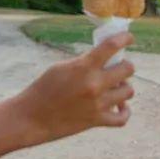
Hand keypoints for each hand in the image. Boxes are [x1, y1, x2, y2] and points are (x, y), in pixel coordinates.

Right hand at [12, 33, 135, 147]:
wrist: (31, 118)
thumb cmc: (43, 89)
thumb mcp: (62, 67)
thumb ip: (84, 62)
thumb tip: (104, 58)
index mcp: (84, 67)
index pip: (112, 46)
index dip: (125, 38)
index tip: (129, 37)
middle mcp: (94, 85)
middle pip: (128, 69)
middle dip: (125, 65)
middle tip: (118, 67)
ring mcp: (97, 104)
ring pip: (129, 91)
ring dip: (124, 87)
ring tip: (116, 86)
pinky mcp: (96, 121)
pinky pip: (122, 118)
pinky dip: (124, 111)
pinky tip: (119, 106)